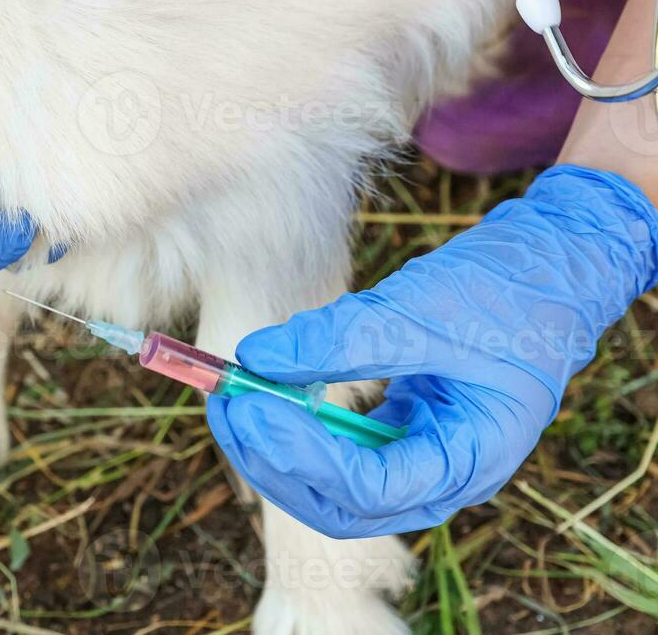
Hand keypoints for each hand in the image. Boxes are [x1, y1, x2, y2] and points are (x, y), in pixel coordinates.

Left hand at [207, 165, 657, 538]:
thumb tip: (257, 357)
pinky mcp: (398, 433)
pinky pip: (336, 448)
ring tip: (231, 396)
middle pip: (338, 503)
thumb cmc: (505, 292)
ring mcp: (419, 459)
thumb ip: (342, 339)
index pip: (369, 489)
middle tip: (225, 406)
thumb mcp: (424, 308)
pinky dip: (296, 424)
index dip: (301, 453)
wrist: (549, 270)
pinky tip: (264, 388)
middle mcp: (442, 475)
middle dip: (273, 460)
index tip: (251, 405)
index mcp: (469, 461)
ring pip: (330, 485)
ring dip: (274, 447)